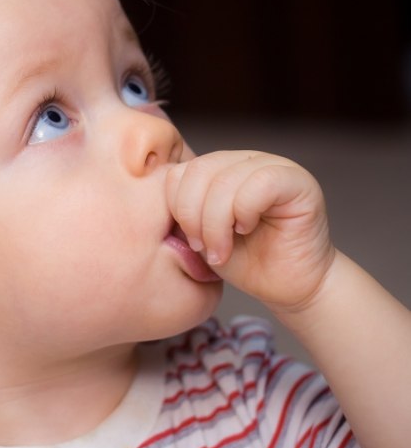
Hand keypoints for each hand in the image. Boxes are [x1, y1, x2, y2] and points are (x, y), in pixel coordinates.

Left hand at [166, 151, 335, 310]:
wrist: (289, 287)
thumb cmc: (243, 261)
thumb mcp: (199, 234)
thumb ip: (182, 211)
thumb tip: (151, 200)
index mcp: (218, 169)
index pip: (179, 171)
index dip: (176, 207)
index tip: (188, 241)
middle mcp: (244, 160)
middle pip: (198, 171)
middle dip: (193, 217)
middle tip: (202, 248)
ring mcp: (272, 165)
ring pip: (224, 180)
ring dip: (215, 224)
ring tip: (222, 250)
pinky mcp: (297, 181)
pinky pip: (259, 184)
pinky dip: (243, 212)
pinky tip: (246, 230)